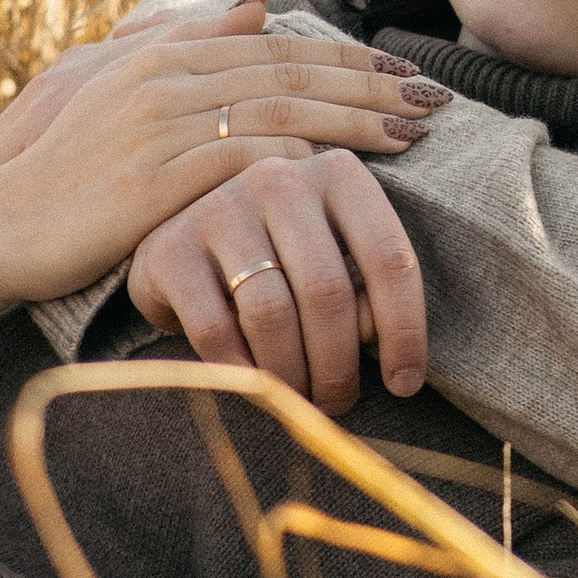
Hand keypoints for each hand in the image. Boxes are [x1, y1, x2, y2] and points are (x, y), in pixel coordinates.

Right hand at [0, 3, 450, 352]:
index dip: (352, 58)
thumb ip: (198, 48)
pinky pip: (240, 160)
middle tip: (434, 98)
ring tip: (412, 133)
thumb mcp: (131, 94)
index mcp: (168, 54)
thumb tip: (260, 8)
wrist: (6, 228)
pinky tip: (340, 169)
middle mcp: (167, 77)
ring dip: (354, 120)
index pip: (281, 48)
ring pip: (279, 110)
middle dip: (371, 84)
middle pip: (293, 73)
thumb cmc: (77, 174)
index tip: (407, 70)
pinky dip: (295, 157)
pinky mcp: (152, 180)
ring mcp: (158, 127)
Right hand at [128, 147, 427, 407]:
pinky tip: (255, 385)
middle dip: (339, 365)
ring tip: (300, 399)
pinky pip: (216, 330)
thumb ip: (363, 288)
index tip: (405, 383)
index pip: (389, 257)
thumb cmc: (283, 255)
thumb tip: (369, 335)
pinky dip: (242, 369)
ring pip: (272, 314)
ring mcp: (221, 208)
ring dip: (292, 374)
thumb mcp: (336, 257)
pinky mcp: (171, 249)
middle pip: (327, 291)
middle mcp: (280, 179)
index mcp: (338, 174)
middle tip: (339, 403)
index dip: (404, 328)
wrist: (187, 239)